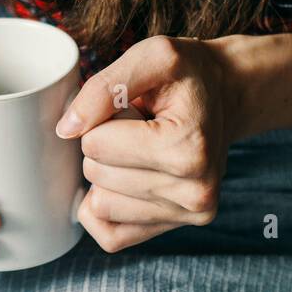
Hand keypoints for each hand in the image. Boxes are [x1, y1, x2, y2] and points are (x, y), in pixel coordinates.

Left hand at [56, 35, 238, 252]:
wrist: (225, 97)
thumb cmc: (188, 75)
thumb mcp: (153, 56)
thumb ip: (104, 87)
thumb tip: (66, 130)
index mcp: (189, 148)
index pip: (95, 144)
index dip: (102, 119)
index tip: (134, 109)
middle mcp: (195, 192)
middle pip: (95, 175)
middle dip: (104, 147)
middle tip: (139, 128)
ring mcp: (187, 216)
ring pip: (100, 206)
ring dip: (107, 176)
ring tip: (140, 151)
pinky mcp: (172, 229)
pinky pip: (110, 235)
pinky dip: (105, 207)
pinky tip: (126, 179)